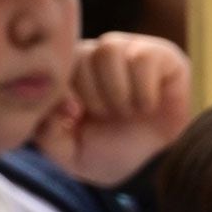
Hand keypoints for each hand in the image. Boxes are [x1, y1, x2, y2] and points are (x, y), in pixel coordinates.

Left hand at [35, 33, 192, 186]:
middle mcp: (99, 57)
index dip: (62, 89)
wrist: (164, 162)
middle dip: (93, 94)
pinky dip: (144, 89)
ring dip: (117, 90)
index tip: (74, 114)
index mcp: (75, 75)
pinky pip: (142, 58)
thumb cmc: (118, 152)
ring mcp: (130, 51)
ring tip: (129, 111)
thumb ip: (48, 135)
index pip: (58, 64)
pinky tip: (150, 105)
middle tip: (109, 118)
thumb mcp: (73, 155)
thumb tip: (52, 106)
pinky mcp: (161, 55)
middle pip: (81, 54)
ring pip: (108, 50)